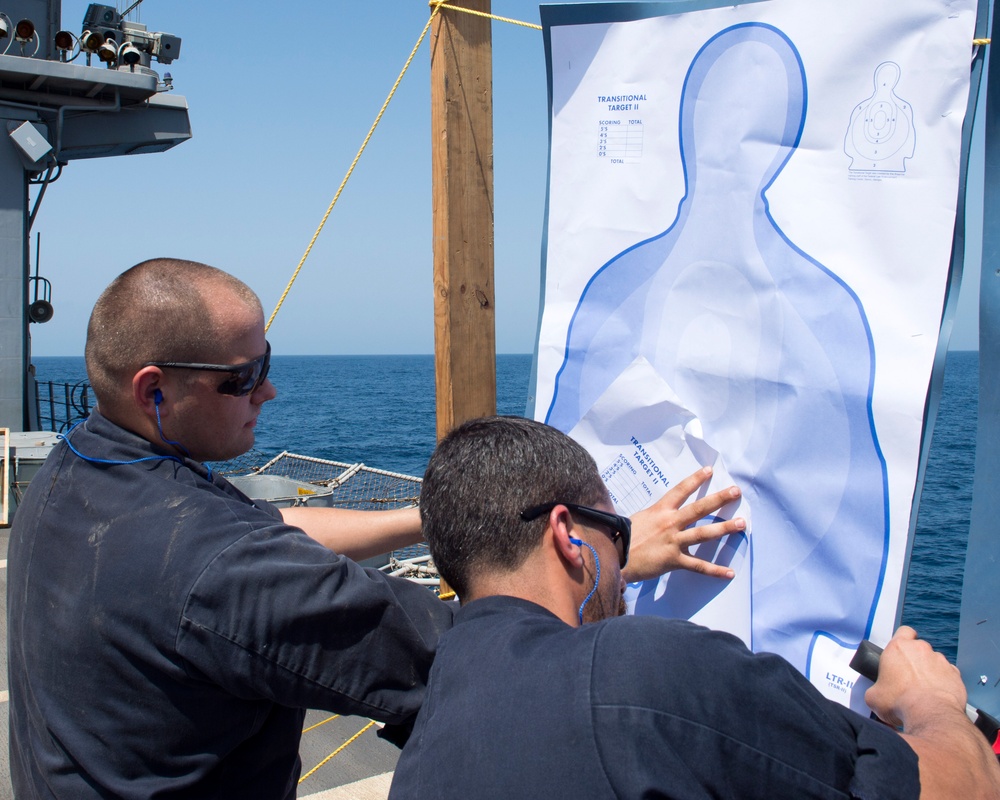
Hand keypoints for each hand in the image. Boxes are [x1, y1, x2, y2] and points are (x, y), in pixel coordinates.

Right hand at [621, 466, 744, 582]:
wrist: (614, 556)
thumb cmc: (623, 536)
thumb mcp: (640, 518)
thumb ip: (655, 515)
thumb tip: (664, 513)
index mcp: (660, 510)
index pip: (681, 490)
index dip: (696, 479)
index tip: (710, 470)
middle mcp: (670, 523)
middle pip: (698, 508)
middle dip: (719, 499)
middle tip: (736, 491)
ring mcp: (673, 541)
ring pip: (703, 533)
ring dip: (724, 528)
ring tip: (741, 524)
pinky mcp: (674, 560)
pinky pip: (698, 566)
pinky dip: (715, 570)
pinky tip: (729, 572)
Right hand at [865, 626, 966, 729]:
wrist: (931, 715)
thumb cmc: (900, 702)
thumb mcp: (873, 697)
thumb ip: (875, 688)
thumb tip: (877, 695)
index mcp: (898, 648)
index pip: (904, 631)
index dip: (903, 639)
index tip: (901, 651)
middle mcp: (921, 649)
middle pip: (919, 647)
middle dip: (916, 659)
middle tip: (909, 677)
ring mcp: (940, 661)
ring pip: (935, 661)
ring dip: (930, 671)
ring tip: (925, 690)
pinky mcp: (955, 674)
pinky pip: (949, 674)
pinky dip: (944, 682)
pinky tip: (937, 695)